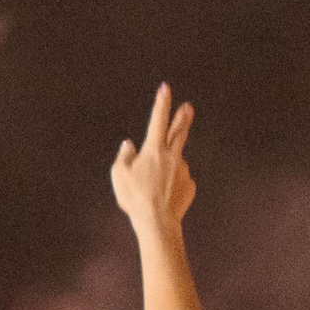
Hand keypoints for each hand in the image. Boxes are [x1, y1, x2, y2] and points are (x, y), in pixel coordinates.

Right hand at [111, 82, 196, 235]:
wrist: (157, 221)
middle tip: (188, 107)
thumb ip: (123, 157)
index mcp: (153, 150)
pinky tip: (163, 196)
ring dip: (168, 167)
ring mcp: (183, 170)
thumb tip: (128, 145)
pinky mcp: (190, 185)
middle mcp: (172, 156)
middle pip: (180, 131)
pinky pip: (180, 180)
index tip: (165, 88)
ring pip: (176, 161)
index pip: (158, 120)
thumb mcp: (119, 175)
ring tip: (155, 186)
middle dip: (183, 117)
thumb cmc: (134, 197)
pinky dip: (172, 184)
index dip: (161, 103)